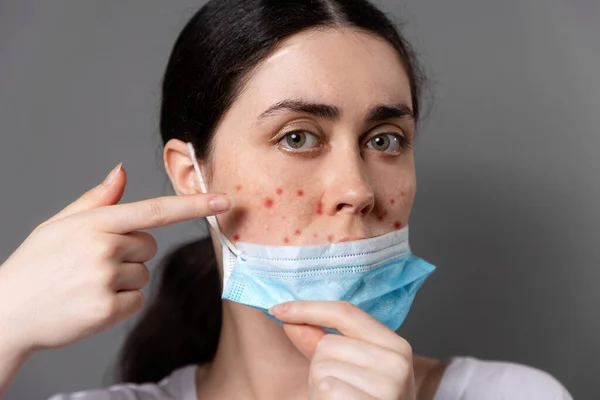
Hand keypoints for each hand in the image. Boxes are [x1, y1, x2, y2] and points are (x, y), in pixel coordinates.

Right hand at [0, 163, 230, 353]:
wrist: (6, 313)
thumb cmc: (36, 264)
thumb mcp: (60, 224)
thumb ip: (97, 199)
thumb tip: (123, 171)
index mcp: (94, 222)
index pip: (155, 209)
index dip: (193, 204)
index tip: (224, 200)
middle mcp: (102, 247)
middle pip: (150, 245)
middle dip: (132, 252)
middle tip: (95, 263)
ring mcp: (105, 280)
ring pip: (144, 273)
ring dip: (124, 279)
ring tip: (88, 284)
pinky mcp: (107, 309)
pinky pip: (138, 299)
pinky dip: (122, 303)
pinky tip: (92, 302)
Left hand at [270, 301, 415, 399]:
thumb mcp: (346, 369)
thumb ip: (319, 342)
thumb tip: (291, 319)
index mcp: (395, 345)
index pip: (346, 313)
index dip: (308, 308)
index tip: (278, 309)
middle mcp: (397, 362)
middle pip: (328, 344)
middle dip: (320, 367)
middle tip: (338, 390)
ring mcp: (390, 385)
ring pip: (323, 367)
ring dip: (320, 388)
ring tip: (341, 399)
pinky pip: (328, 388)